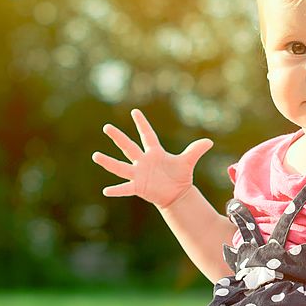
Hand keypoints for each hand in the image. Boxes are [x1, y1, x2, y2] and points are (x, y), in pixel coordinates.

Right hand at [92, 108, 212, 208]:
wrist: (176, 193)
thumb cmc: (180, 176)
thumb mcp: (188, 162)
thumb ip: (196, 151)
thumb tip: (209, 141)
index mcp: (155, 152)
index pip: (147, 135)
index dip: (142, 124)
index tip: (135, 111)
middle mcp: (143, 161)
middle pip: (129, 147)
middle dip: (118, 137)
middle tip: (106, 127)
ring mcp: (139, 174)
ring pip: (121, 166)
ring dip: (109, 162)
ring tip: (95, 156)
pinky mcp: (138, 187)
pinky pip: (125, 188)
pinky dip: (117, 190)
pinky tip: (106, 191)